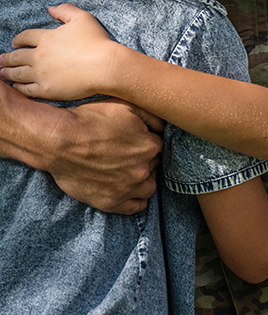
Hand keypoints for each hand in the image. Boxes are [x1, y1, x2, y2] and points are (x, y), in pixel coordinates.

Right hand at [0, 80, 162, 214]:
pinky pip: (135, 207)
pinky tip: (128, 190)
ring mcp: (127, 188)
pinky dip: (135, 200)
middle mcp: (143, 170)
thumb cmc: (90, 121)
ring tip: (128, 172)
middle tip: (126, 154)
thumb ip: (151, 116)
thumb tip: (163, 126)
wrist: (58, 142)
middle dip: (143, 159)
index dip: (146, 141)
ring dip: (143, 179)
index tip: (134, 141)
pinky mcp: (110, 203)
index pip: (158, 145)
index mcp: (149, 147)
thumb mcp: (125, 106)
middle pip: (153, 165)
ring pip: (148, 187)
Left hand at [1, 4, 119, 100]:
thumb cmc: (97, 42)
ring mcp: (41, 74)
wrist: (105, 66)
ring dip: (7, 72)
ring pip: (17, 73)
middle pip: (16, 56)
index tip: (15, 43)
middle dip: (6, 58)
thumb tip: (50, 8)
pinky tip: (16, 86)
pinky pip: (26, 89)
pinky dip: (19, 87)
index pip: (25, 37)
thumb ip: (66, 10)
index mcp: (47, 38)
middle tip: (0, 60)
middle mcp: (39, 56)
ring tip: (2, 73)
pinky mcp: (46, 89)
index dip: (18, 39)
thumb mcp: (83, 19)